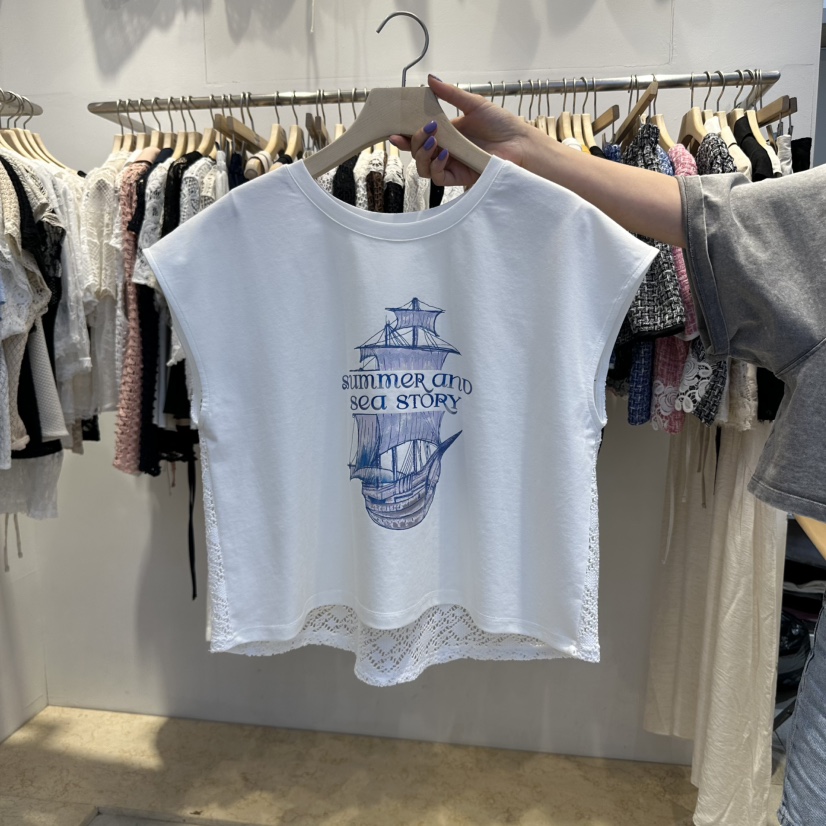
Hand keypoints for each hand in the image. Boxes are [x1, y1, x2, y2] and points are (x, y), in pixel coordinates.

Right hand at [389, 75, 534, 187]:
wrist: (520, 143)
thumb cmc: (502, 124)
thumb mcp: (473, 103)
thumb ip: (450, 94)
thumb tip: (430, 79)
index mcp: (447, 133)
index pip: (419, 136)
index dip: (405, 135)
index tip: (395, 129)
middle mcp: (446, 150)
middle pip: (417, 152)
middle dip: (414, 142)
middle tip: (423, 129)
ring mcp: (452, 165)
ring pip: (423, 167)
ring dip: (423, 153)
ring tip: (433, 140)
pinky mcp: (459, 177)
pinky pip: (438, 178)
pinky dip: (437, 166)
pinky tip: (445, 154)